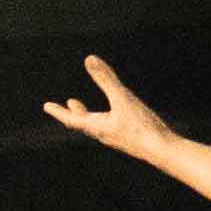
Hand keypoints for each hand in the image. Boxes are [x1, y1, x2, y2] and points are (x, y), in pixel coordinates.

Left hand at [41, 48, 168, 165]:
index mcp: (98, 127)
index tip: (47, 106)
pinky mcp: (131, 139)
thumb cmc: (141, 127)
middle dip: (74, 113)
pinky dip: (105, 118)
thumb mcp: (123, 99)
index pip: (72, 119)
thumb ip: (106, 79)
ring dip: (89, 115)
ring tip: (85, 107)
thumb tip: (89, 59)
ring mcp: (118, 138)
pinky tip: (116, 116)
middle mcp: (105, 134)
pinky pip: (112, 127)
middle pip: (83, 123)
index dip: (58, 111)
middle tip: (66, 104)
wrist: (163, 151)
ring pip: (98, 125)